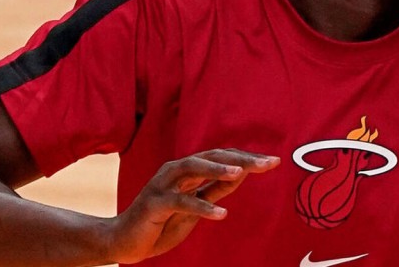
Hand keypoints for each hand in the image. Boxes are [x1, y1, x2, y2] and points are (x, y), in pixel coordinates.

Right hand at [104, 148, 279, 263]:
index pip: (222, 157)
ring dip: (217, 169)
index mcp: (188, 170)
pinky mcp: (154, 203)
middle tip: (267, 162)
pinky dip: (201, 207)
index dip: (248, 158)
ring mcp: (163, 185)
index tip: (273, 161)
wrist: (125, 242)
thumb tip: (242, 173)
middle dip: (241, 159)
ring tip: (242, 172)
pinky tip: (221, 214)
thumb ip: (215, 189)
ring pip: (193, 169)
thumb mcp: (196, 206)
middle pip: (212, 156)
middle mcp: (176, 171)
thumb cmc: (162, 223)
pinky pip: (180, 202)